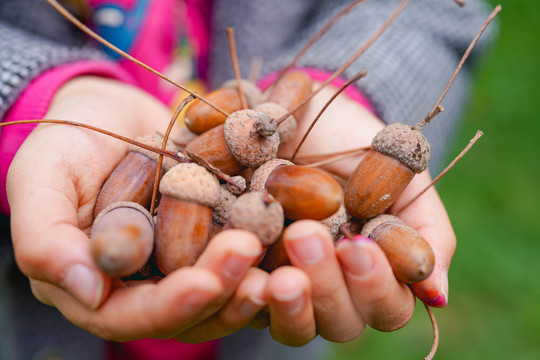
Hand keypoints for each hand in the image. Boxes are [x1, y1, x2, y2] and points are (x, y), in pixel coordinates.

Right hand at [7, 76, 267, 340]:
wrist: (110, 112)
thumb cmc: (66, 142)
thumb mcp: (41, 179)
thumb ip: (46, 239)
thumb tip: (86, 291)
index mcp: (97, 284)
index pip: (131, 315)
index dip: (169, 306)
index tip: (205, 283)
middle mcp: (144, 285)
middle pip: (188, 311)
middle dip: (223, 291)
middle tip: (256, 264)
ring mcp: (182, 262)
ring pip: (222, 292)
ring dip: (253, 282)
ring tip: (284, 264)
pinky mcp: (213, 236)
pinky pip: (241, 254)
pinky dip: (267, 251)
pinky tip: (291, 237)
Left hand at [269, 82, 455, 343]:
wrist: (299, 111)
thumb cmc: (357, 142)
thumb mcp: (401, 175)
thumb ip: (426, 230)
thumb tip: (437, 295)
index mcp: (377, 271)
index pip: (388, 307)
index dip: (375, 285)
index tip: (357, 243)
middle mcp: (336, 288)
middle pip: (342, 323)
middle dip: (329, 286)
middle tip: (307, 235)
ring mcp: (291, 288)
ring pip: (297, 330)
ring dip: (293, 305)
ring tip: (280, 274)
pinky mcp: (248, 278)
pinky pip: (247, 308)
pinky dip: (249, 299)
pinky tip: (248, 278)